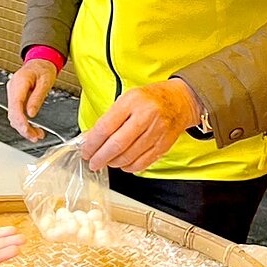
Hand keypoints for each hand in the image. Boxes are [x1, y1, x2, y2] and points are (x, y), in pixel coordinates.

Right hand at [6, 59, 57, 141]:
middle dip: (23, 128)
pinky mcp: (15, 99)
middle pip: (13, 113)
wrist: (40, 62)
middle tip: (35, 137)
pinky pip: (17, 114)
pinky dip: (24, 123)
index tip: (26, 130)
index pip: (16, 105)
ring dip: (24, 128)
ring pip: (14, 116)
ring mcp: (12, 94)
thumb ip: (37, 98)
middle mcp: (12, 89)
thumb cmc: (43, 68)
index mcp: (19, 82)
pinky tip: (32, 129)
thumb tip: (31, 114)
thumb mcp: (45, 81)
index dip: (20, 120)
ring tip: (37, 135)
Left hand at [80, 78, 202, 172]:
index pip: (106, 127)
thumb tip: (89, 139)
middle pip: (117, 144)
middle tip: (93, 163)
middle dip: (100, 158)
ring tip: (108, 161)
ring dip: (114, 163)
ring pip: (129, 156)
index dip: (92, 143)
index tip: (86, 151)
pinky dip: (129, 167)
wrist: (180, 100)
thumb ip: (108, 119)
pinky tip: (123, 164)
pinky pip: (142, 162)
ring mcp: (156, 131)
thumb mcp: (126, 100)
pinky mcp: (164, 144)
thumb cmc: (149, 100)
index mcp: (132, 102)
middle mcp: (145, 116)